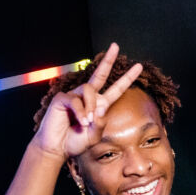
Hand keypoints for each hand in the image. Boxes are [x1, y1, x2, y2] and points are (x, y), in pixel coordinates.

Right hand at [32, 44, 142, 160]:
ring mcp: (75, 96)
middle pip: (100, 75)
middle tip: (115, 46)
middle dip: (108, 60)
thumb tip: (100, 109)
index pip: (116, 89)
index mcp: (100, 105)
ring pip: (88, 90)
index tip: (138, 66)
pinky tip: (81, 122)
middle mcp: (88, 97)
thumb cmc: (76, 141)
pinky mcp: (62, 98)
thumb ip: (101, 124)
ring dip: (91, 106)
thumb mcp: (95, 135)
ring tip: (87, 122)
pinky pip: (75, 100)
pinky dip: (81, 112)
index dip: (127, 78)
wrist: (57, 148)